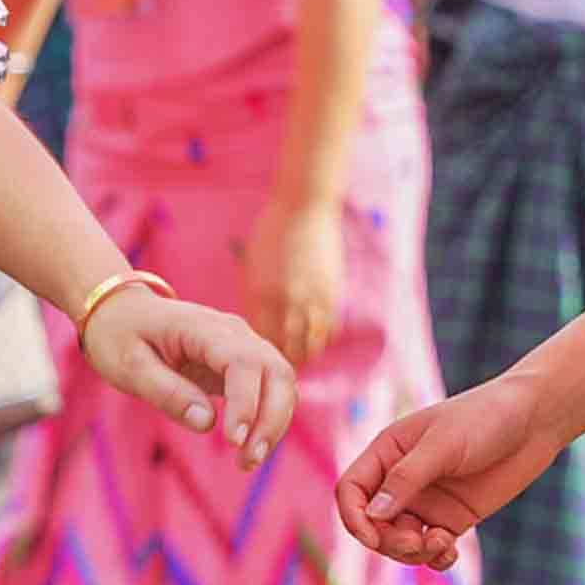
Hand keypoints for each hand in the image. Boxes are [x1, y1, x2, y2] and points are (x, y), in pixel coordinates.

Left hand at [80, 286, 294, 461]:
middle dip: (271, 419)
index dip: (246, 402)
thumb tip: (206, 423)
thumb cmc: (121, 337)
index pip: (242, 362)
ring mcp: (244, 344)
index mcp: (202, 327)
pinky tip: (250, 446)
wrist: (124, 312)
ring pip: (282, 381)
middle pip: (276, 371)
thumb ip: (167, 392)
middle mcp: (234, 332)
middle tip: (247, 461)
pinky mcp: (244, 362)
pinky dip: (269, 418)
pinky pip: (272, 388)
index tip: (233, 441)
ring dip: (274, 423)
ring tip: (247, 462)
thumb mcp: (129, 367)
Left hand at [241, 197, 346, 369]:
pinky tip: (315, 342)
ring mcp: (312, 299)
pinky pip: (328, 330)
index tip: (255, 370)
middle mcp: (286, 302)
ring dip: (304, 357)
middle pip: (284, 352)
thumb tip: (256, 327)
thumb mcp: (251, 265)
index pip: (258, 342)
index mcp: (260, 294)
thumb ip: (254, 297)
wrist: (305, 207)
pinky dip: (321, 340)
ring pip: (309, 346)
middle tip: (277, 377)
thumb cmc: (271, 232)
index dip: (258, 359)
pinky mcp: (333, 294)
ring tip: (296, 366)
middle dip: (280, 367)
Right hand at [338, 379, 569, 570]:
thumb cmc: (486, 419)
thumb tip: (372, 516)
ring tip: (441, 544)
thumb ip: (407, 478)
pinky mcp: (453, 518)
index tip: (373, 536)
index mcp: (388, 452)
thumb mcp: (443, 445)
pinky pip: (430, 549)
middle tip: (418, 543)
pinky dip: (434, 558)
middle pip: (374, 524)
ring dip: (412, 553)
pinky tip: (450, 553)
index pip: (351, 490)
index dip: (353, 517)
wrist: (535, 421)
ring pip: (400, 542)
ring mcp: (427, 501)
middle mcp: (402, 479)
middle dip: (389, 541)